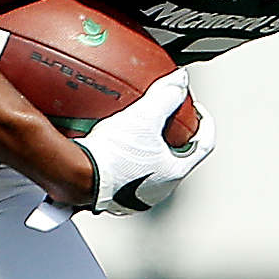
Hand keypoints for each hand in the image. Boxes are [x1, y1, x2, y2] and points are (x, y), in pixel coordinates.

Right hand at [81, 71, 213, 214]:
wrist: (73, 177)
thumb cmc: (111, 156)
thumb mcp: (144, 117)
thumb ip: (166, 96)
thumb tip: (180, 80)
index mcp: (172, 174)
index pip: (203, 146)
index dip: (205, 125)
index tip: (197, 112)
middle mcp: (155, 190)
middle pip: (174, 160)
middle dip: (171, 141)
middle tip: (165, 124)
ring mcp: (130, 197)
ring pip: (145, 170)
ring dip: (144, 153)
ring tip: (134, 135)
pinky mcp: (106, 197)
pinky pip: (118, 175)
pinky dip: (118, 161)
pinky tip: (105, 148)